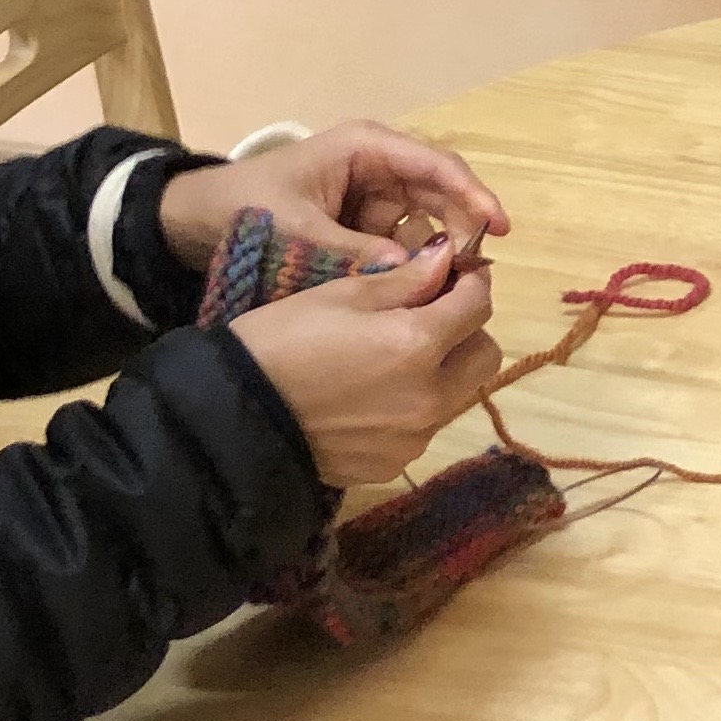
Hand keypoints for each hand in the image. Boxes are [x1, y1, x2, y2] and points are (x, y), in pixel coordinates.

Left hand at [157, 120, 509, 274]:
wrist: (190, 224)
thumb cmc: (242, 209)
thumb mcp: (296, 230)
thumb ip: (352, 250)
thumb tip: (411, 271)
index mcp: (366, 148)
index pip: (436, 165)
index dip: (472, 194)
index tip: (497, 228)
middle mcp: (379, 167)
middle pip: (440, 195)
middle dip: (461, 230)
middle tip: (475, 273)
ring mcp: (373, 198)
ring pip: (426, 225)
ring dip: (438, 254)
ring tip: (449, 290)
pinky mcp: (363, 227)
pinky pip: (401, 245)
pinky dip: (411, 267)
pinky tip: (420, 294)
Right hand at [228, 237, 504, 485]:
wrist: (235, 418)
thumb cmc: (282, 341)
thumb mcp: (341, 295)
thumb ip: (406, 279)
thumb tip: (450, 256)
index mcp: (419, 345)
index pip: (479, 304)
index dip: (470, 282)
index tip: (453, 274)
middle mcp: (431, 397)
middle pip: (485, 355)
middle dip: (466, 330)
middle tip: (428, 316)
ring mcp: (415, 438)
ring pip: (459, 393)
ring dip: (444, 370)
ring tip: (393, 358)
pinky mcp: (395, 465)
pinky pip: (425, 428)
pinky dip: (412, 408)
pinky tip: (370, 398)